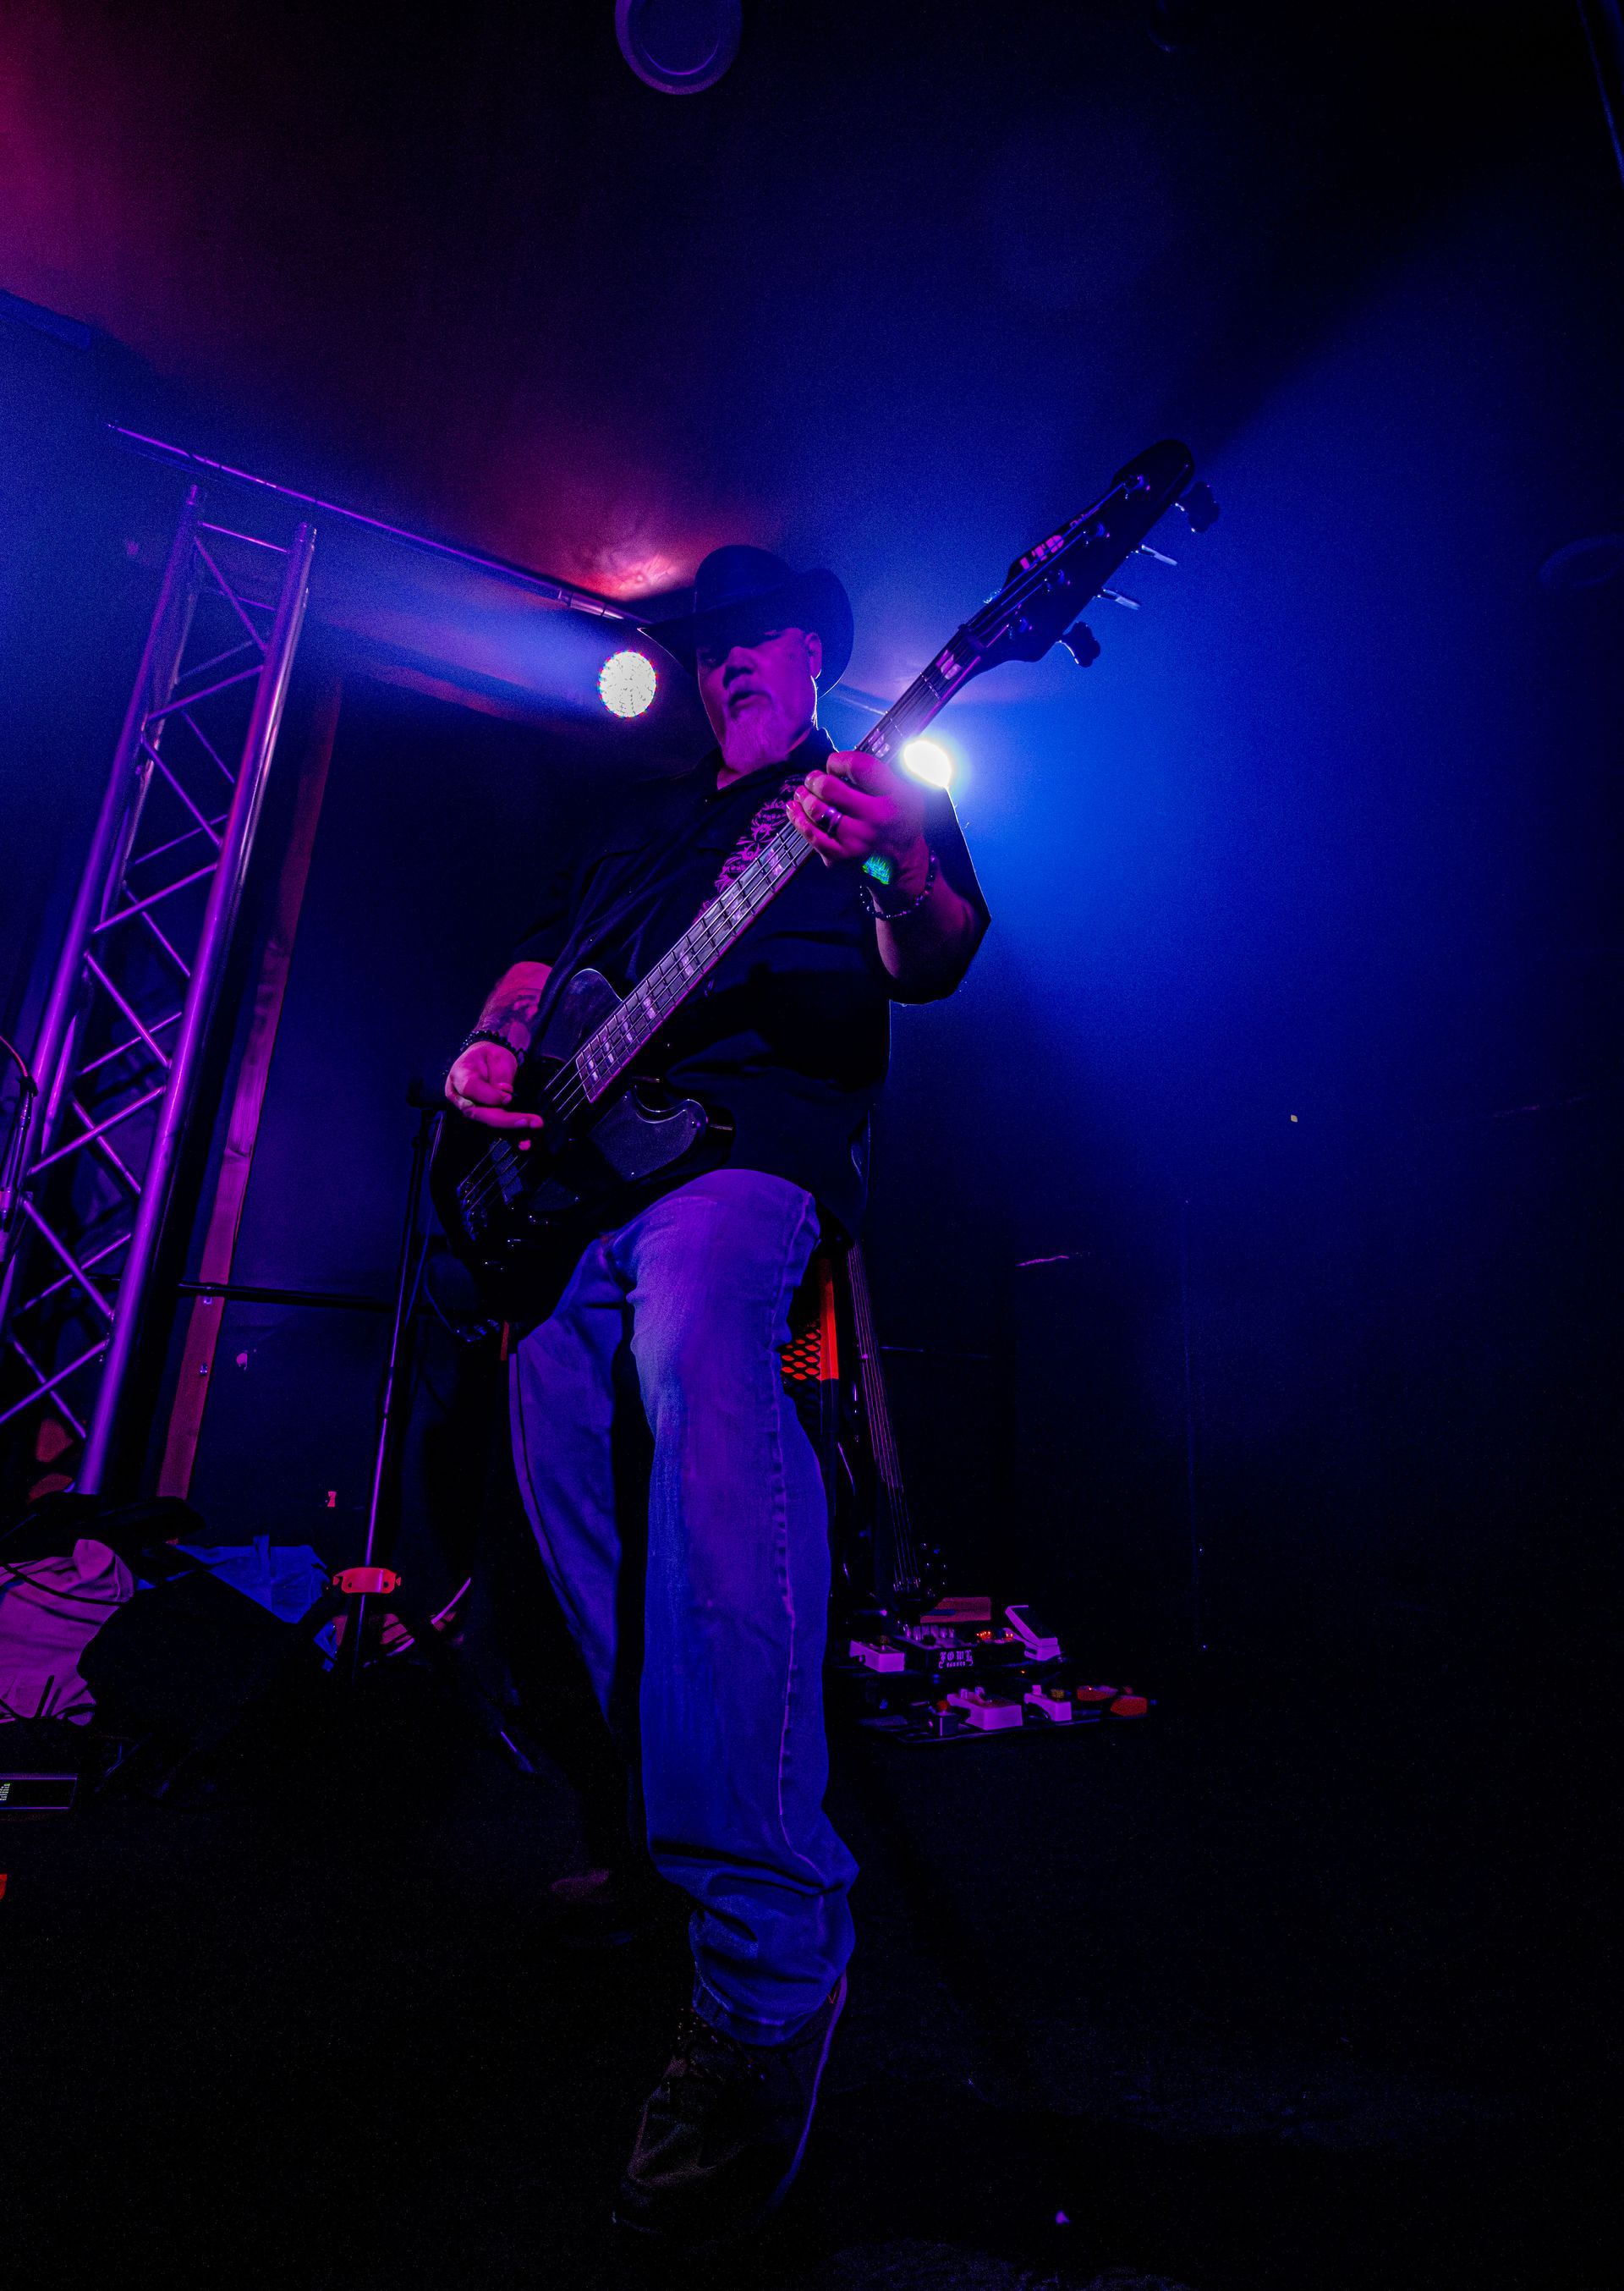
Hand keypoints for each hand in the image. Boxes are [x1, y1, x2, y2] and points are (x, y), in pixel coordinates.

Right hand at [444, 1040, 543, 1130]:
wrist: (485, 1062)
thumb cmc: (489, 1057)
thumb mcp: (497, 1055)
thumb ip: (500, 1073)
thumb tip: (505, 1093)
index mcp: (460, 1075)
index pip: (470, 1089)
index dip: (489, 1096)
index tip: (508, 1097)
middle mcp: (459, 1096)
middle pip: (477, 1112)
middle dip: (505, 1120)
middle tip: (531, 1122)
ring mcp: (468, 1109)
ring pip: (486, 1123)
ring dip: (510, 1131)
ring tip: (531, 1133)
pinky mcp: (481, 1118)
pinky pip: (494, 1129)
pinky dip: (510, 1137)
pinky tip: (524, 1143)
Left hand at [787, 749, 930, 892]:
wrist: (903, 867)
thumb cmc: (900, 822)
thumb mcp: (908, 793)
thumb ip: (883, 774)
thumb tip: (846, 760)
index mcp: (897, 796)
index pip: (859, 767)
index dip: (838, 761)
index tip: (832, 764)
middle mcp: (878, 818)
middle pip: (830, 788)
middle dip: (815, 779)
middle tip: (813, 779)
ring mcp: (858, 840)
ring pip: (817, 810)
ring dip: (804, 797)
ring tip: (802, 793)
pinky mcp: (843, 857)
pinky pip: (812, 835)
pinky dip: (798, 819)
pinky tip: (794, 810)